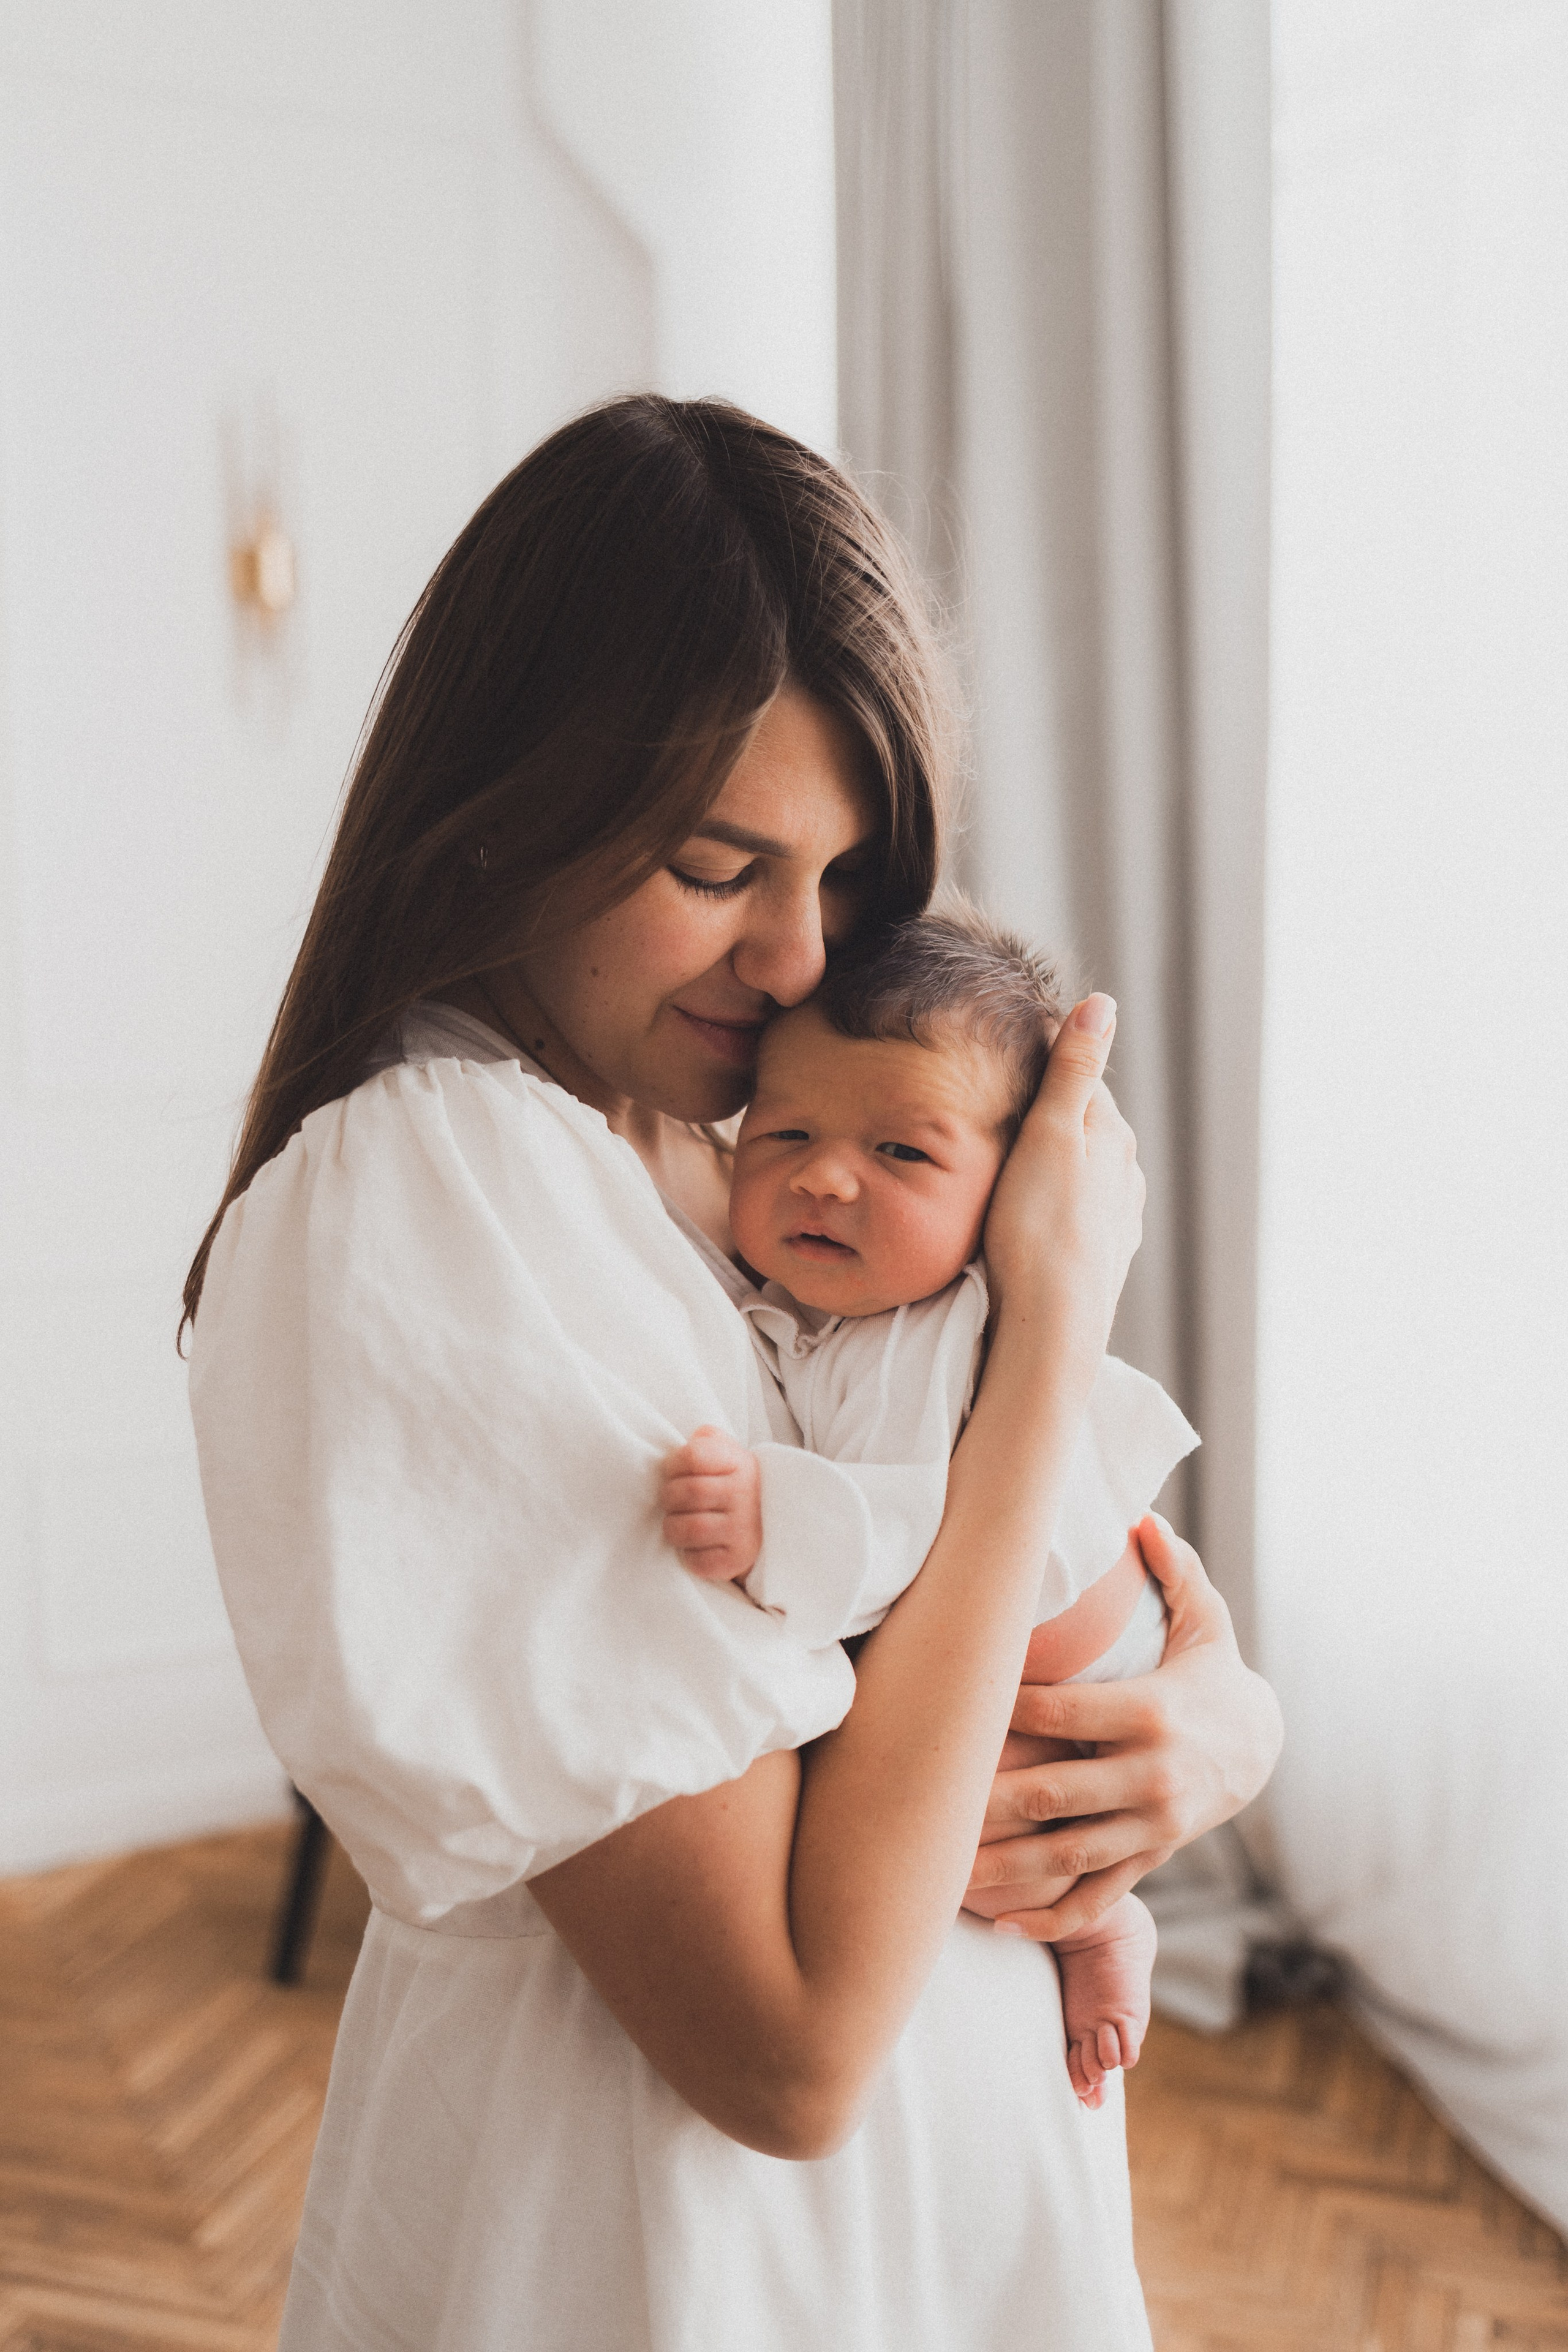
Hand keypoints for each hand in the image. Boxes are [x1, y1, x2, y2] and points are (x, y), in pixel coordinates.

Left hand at [660, 1426, 762, 1582]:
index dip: (673, 1464)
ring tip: (678, 1524)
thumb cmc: (733, 1486)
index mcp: (741, 1463)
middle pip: (687, 1492)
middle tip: (672, 1502)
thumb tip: (693, 1437)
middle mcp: (746, 1495)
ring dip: (673, 1528)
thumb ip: (708, 1439)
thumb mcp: (728, 1455)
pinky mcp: (737, 1559)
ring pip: (688, 1529)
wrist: (768, 1527)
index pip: (693, 1456)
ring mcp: (744, 1529)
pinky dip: (688, 1557)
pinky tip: (694, 1547)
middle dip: (669, 1498)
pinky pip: (697, 1561)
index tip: (673, 1472)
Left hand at [962, 1514, 1282, 1939]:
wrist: (1264, 1747)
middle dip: (986, 1802)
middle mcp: (1150, 1778)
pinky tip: (1002, 1923)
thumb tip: (1141, 1516)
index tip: (957, 1700)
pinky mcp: (1151, 1859)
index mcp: (1153, 1714)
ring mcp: (1151, 1828)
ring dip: (1004, 1869)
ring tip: (943, 1875)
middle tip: (924, 1801)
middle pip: (1054, 1793)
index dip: (1008, 1708)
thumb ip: (1173, 1568)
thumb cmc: (1215, 1672)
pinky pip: (1097, 1897)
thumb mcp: (1206, 1618)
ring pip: (1067, 1856)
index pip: (1064, 1712)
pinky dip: (1051, 1917)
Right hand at [982, 996, 1144, 1380]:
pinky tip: (1029, 1218)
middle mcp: (1124, 1175)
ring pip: (1080, 1174)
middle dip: (1048, 1117)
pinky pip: (1074, 1214)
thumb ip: (1073, 1071)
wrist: (1051, 1329)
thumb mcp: (1050, 1136)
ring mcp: (1115, 1219)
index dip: (1043, 1066)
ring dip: (1051, 1165)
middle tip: (996, 1111)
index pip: (1079, 1080)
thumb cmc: (1039, 1230)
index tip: (1007, 1057)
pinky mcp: (1101, 1257)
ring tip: (1006, 1167)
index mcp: (1111, 1136)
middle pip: (1081, 1128)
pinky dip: (1054, 1205)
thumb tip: (1101, 1003)